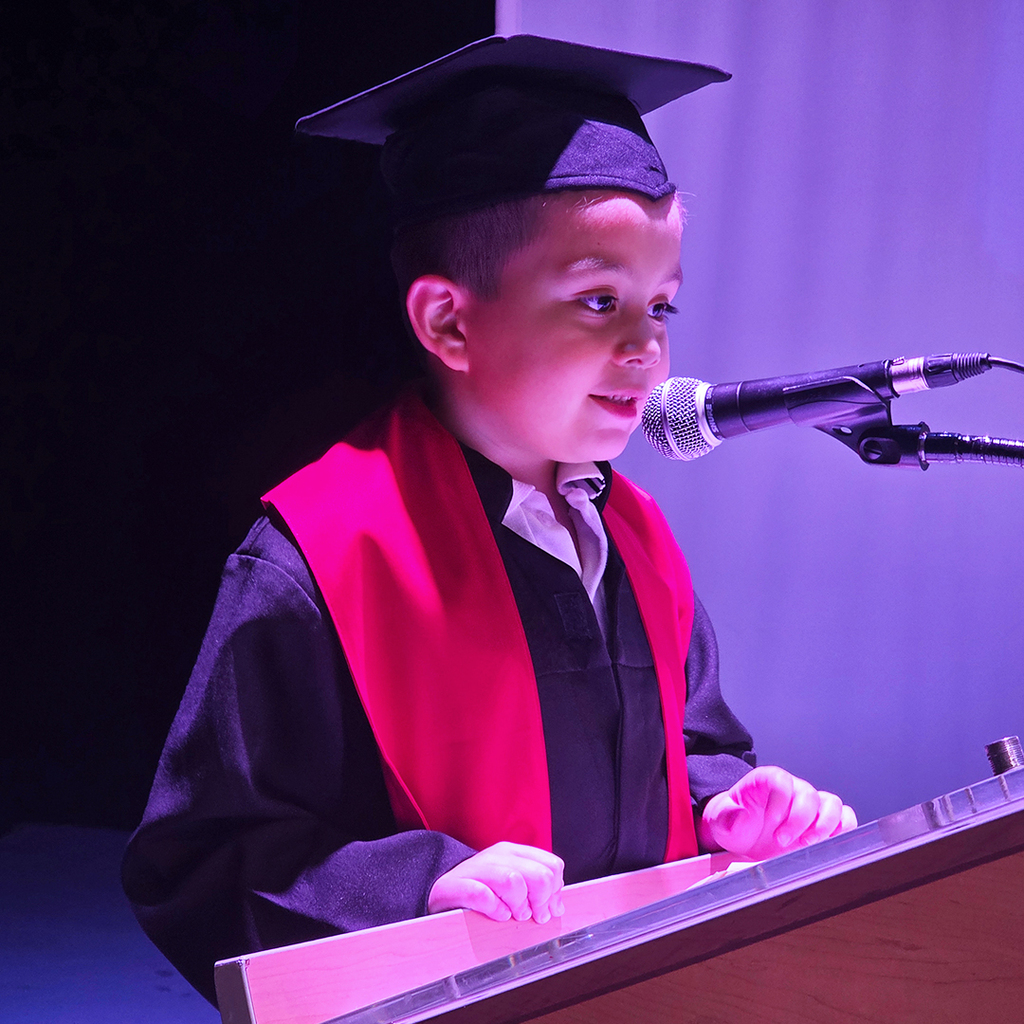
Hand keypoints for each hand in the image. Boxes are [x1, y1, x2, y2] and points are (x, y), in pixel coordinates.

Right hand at [427, 841, 565, 922]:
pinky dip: (495, 910)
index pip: (552, 865)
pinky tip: (496, 915)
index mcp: (514, 852)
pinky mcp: (457, 886)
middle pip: (539, 876)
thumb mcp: (511, 882)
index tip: (547, 908)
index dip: (555, 891)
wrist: (439, 887)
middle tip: (531, 915)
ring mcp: (477, 868)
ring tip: (512, 915)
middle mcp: (498, 856)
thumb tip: (557, 907)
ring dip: (518, 906)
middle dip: (540, 902)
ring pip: (514, 882)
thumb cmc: (480, 888)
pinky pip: (483, 895)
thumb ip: (536, 889)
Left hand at [698, 766, 856, 860]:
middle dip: (799, 822)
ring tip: (806, 845)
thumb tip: (740, 815)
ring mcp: (810, 804)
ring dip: (824, 827)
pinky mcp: (823, 821)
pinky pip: (845, 819)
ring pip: (832, 804)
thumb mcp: (720, 820)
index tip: (771, 825)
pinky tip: (824, 846)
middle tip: (782, 842)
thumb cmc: (734, 824)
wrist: (744, 838)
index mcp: (767, 781)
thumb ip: (726, 816)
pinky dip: (841, 832)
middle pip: (809, 795)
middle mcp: (792, 789)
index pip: (782, 781)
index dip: (780, 804)